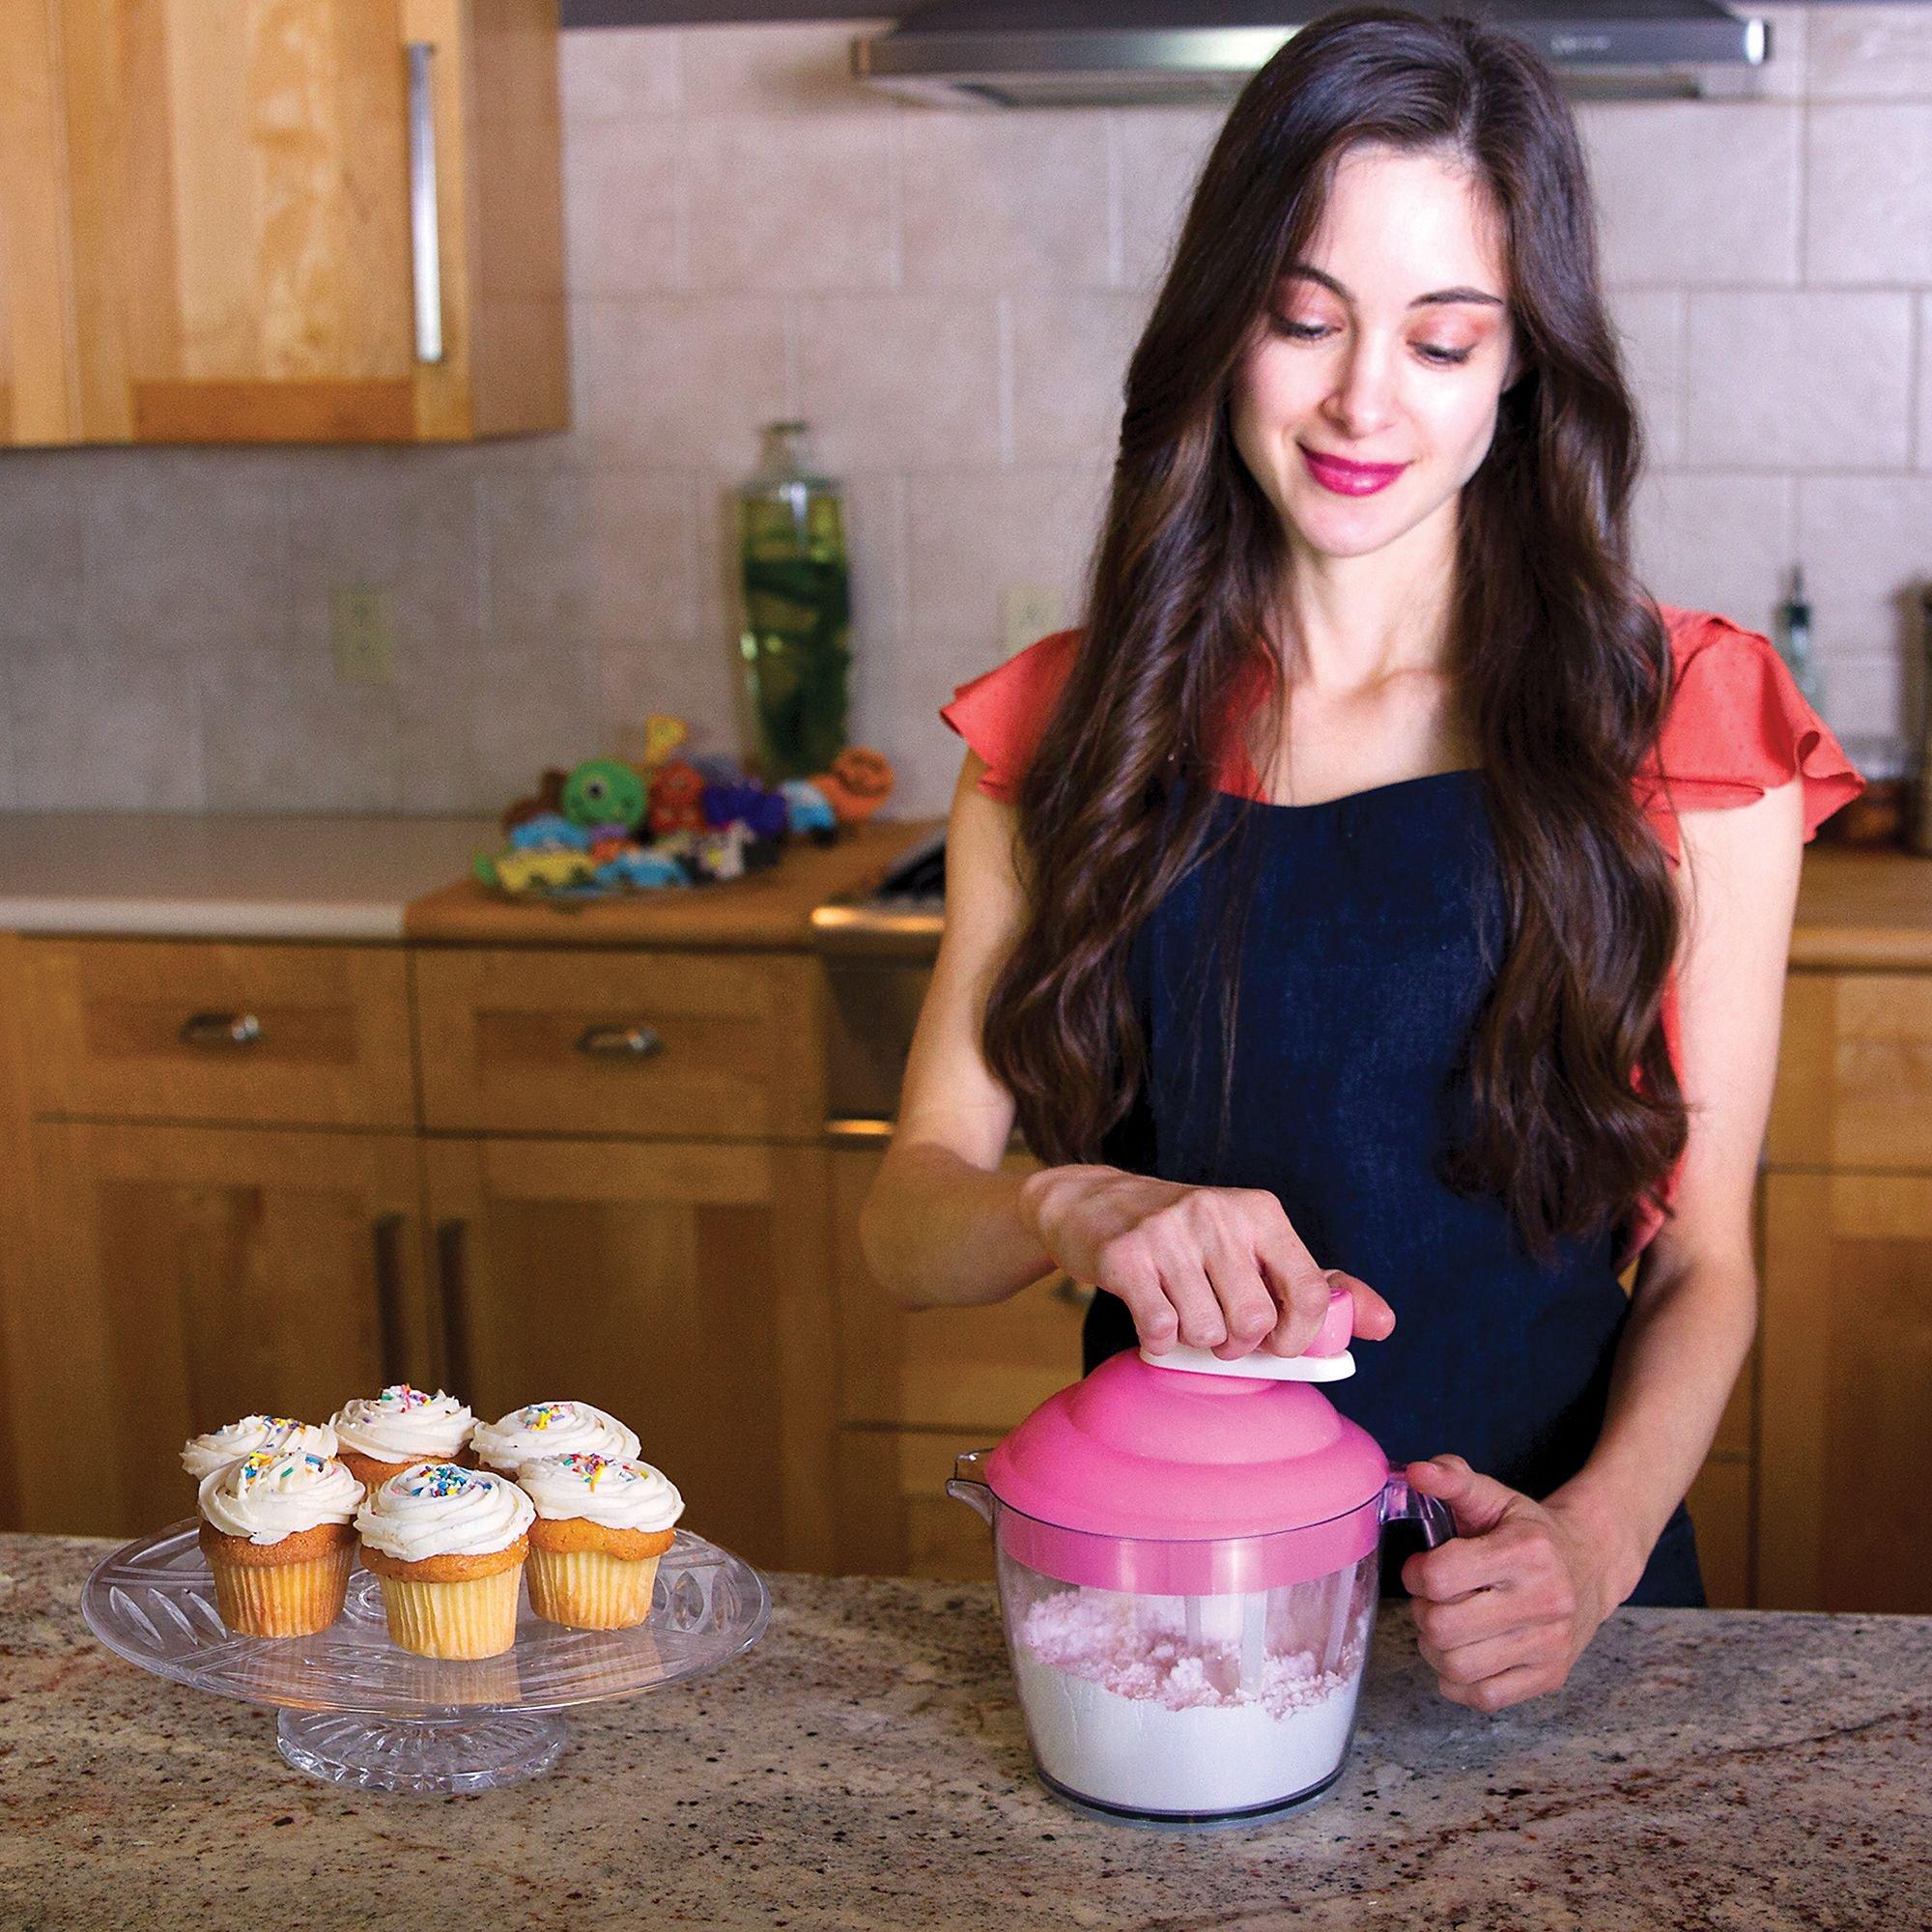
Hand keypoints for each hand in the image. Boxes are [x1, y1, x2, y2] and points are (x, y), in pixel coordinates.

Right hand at [1019, 1164, 1394, 1360]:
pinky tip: (1152, 1319)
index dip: (1300, 1337)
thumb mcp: (1252, 1246)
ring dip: (1195, 1343)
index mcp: (1259, 1211)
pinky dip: (1159, 1342)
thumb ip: (1317, 1285)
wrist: (1090, 1203)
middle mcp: (1217, 1212)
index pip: (1310, 1290)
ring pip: (1207, 1332)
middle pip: (1255, 1322)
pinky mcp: (1125, 1254)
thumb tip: (1384, 1324)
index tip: (1278, 1347)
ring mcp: (1168, 1231)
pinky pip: (1161, 1330)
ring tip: (1182, 1316)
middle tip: (1219, 1331)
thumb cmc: (1185, 1237)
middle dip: (1238, 1345)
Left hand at [1399, 1455, 1634, 1713]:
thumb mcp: (1494, 1497)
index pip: (1439, 1577)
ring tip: (1445, 1625)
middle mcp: (1545, 1601)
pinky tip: (1463, 1653)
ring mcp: (1551, 1645)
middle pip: (1442, 1627)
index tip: (1422, 1568)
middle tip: (1432, 1599)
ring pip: (1457, 1668)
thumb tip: (1416, 1472)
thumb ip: (1453, 1479)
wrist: (1592, 1564)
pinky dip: (1458, 1682)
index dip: (1414, 1573)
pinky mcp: (1550, 1677)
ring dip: (1434, 1649)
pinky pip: (1484, 1698)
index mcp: (1527, 1552)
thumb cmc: (1530, 1532)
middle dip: (1421, 1612)